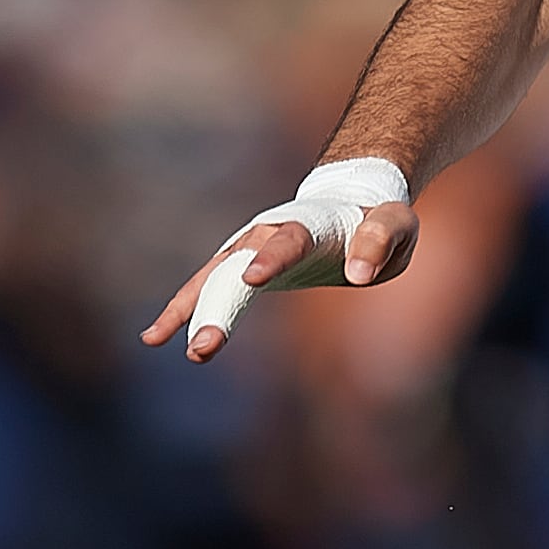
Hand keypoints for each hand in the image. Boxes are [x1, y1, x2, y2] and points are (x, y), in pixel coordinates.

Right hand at [140, 159, 418, 361]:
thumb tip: (359, 274)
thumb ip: (379, 241)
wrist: (349, 202)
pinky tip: (154, 338)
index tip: (251, 280)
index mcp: (307, 224)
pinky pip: (208, 293)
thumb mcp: (394, 222)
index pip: (287, 241)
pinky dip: (183, 313)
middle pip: (235, 270)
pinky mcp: (240, 271)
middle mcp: (265, 235)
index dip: (270, 259)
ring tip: (167, 345)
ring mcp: (247, 251)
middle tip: (203, 346)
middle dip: (217, 308)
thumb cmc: (377, 216)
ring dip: (192, 315)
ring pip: (212, 283)